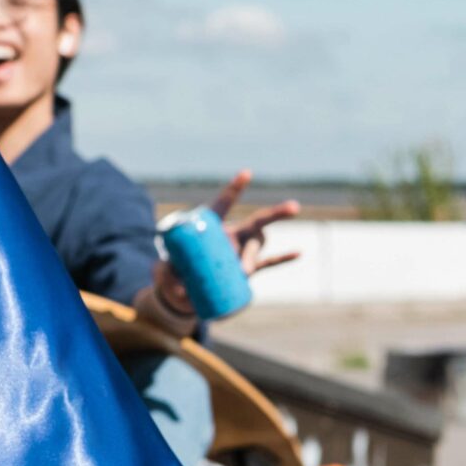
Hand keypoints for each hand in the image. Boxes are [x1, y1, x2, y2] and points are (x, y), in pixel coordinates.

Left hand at [151, 169, 301, 318]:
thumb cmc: (174, 274)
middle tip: (295, 207)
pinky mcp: (246, 271)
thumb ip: (170, 276)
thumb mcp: (166, 272)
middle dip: (276, 213)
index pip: (224, 204)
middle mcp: (231, 235)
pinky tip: (300, 253)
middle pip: (256, 221)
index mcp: (211, 227)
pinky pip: (268, 263)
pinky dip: (283, 258)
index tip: (247, 173)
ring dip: (255, 254)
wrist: (184, 292)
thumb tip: (181, 290)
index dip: (235, 189)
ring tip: (245, 270)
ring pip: (258, 244)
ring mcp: (241, 252)